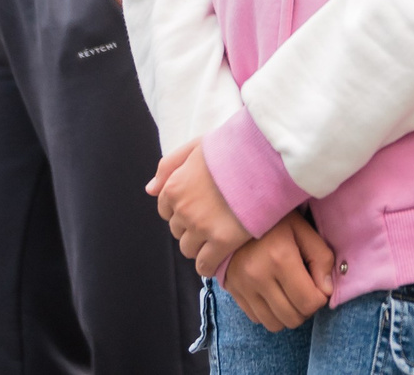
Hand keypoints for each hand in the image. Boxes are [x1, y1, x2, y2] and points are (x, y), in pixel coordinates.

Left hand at [148, 139, 251, 277]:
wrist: (263, 157)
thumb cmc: (232, 148)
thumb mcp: (195, 147)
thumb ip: (169, 166)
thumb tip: (149, 189)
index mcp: (174, 187)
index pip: (165, 210)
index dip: (182, 210)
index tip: (198, 207)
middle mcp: (183, 210)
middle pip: (177, 231)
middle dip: (190, 227)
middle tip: (212, 220)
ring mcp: (201, 227)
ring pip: (188, 250)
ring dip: (199, 246)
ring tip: (217, 238)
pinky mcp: (222, 241)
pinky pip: (205, 265)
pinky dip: (209, 266)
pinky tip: (218, 260)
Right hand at [222, 211, 335, 331]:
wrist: (233, 215)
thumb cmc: (275, 221)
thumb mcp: (303, 229)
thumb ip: (321, 258)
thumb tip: (326, 290)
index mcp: (280, 258)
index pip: (308, 302)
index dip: (320, 298)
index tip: (318, 284)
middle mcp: (258, 276)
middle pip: (293, 318)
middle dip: (305, 308)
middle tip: (305, 289)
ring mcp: (243, 286)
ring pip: (274, 324)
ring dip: (288, 314)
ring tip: (290, 294)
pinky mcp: (233, 291)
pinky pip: (257, 319)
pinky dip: (270, 313)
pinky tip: (273, 294)